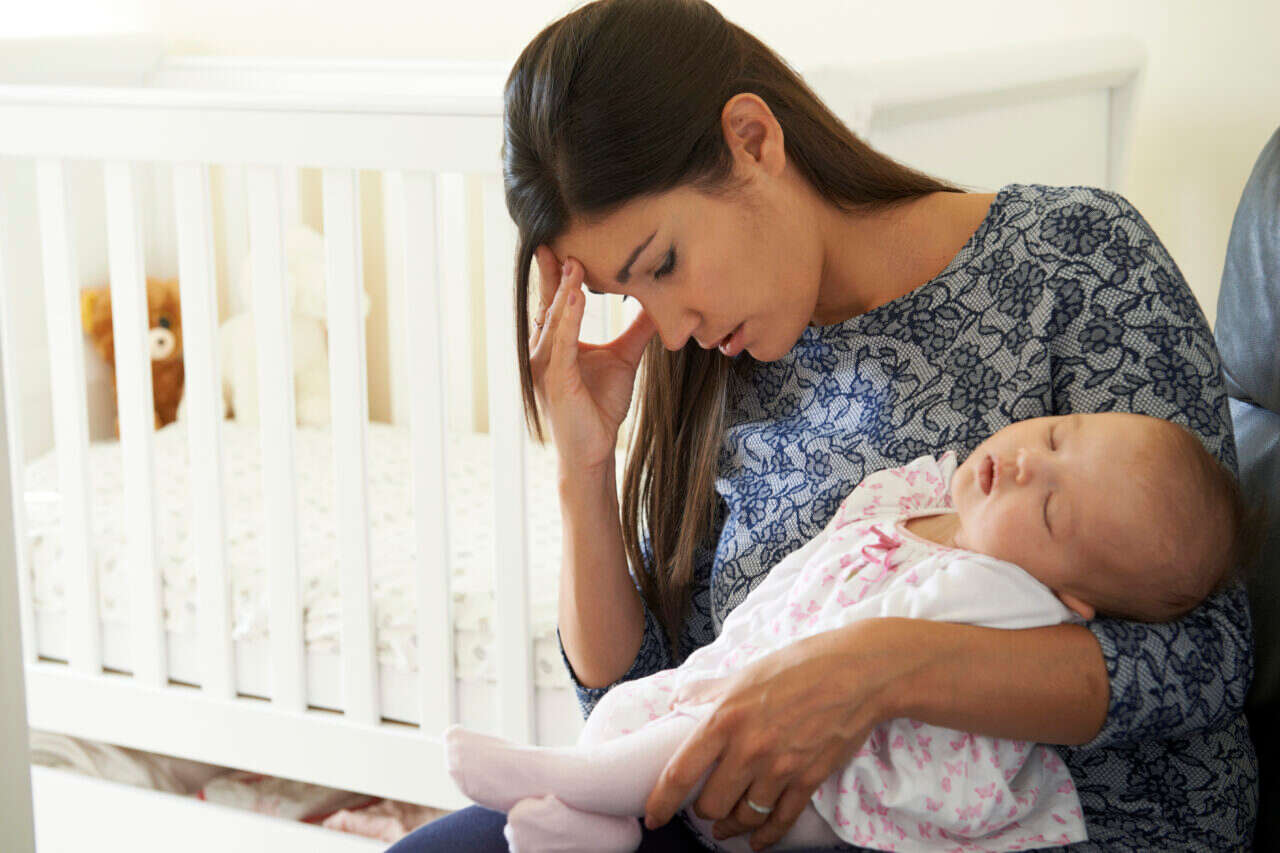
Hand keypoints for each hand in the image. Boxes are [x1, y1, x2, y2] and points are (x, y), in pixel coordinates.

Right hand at [528, 245, 656, 473]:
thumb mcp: (624, 358)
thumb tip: (661, 304)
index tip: (566, 240)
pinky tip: (576, 296)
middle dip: (554, 271)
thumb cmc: (601, 407)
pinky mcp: (556, 379)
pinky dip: (569, 318)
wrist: (594, 450)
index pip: (554, 299)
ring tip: (574, 261)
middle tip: (561, 237)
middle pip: (548, 302)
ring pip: (554, 318)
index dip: (558, 271)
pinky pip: (562, 342)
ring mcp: (545, 364)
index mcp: (554, 342)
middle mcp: (543, 348)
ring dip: (563, 290)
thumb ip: (638, 329)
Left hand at [643, 620, 915, 850]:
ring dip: (730, 828)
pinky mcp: (809, 780)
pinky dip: (766, 836)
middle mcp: (748, 749)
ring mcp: (780, 768)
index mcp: (725, 718)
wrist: (858, 673)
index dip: (661, 802)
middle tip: (702, 808)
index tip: (652, 816)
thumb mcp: (746, 672)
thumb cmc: (801, 665)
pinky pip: (780, 821)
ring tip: (725, 829)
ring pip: (743, 818)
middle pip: (711, 805)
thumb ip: (709, 690)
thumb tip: (679, 700)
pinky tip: (758, 840)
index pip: (680, 772)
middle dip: (703, 812)